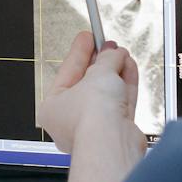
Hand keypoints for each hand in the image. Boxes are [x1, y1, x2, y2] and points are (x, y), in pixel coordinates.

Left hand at [37, 31, 139, 155]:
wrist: (112, 143)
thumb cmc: (90, 117)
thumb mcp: (97, 74)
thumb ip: (105, 59)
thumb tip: (112, 52)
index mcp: (52, 107)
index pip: (67, 72)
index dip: (79, 51)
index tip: (87, 37)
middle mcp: (71, 120)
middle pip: (88, 83)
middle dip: (101, 61)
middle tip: (108, 45)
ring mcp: (94, 127)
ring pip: (106, 93)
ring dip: (115, 71)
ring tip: (122, 54)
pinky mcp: (116, 132)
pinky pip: (120, 103)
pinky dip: (125, 85)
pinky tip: (129, 68)